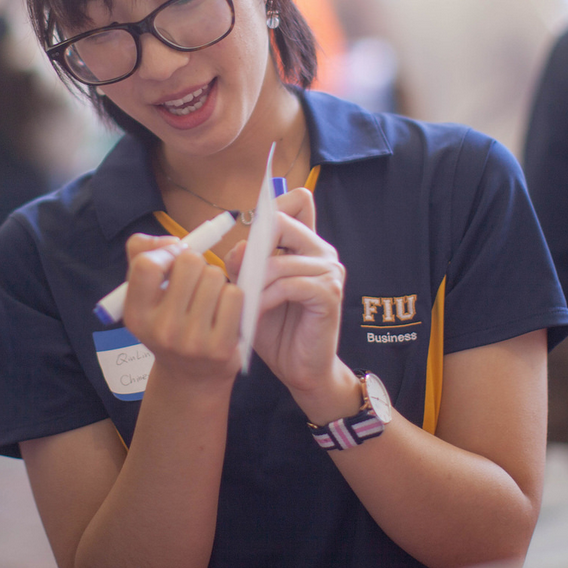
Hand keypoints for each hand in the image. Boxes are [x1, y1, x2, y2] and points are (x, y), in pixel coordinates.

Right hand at [121, 234, 243, 385]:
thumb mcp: (144, 293)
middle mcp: (161, 330)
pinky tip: (224, 312)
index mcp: (136, 314)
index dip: (165, 253)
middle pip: (189, 263)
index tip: (173, 261)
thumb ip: (143, 251)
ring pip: (215, 276)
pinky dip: (233, 297)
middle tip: (194, 283)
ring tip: (209, 300)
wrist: (190, 376)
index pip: (147, 264)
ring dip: (216, 281)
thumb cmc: (168, 322)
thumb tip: (173, 242)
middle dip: (196, 264)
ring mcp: (192, 341)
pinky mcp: (221, 348)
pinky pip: (235, 296)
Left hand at [224, 188, 346, 399]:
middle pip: (283, 220)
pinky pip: (288, 285)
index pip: (297, 200)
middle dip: (252, 246)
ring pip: (277, 261)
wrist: (299, 366)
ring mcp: (329, 270)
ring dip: (252, 283)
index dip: (269, 208)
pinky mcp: (329, 293)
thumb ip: (244, 262)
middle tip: (238, 274)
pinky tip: (255, 313)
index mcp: (304, 243)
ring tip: (240, 302)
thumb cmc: (275, 326)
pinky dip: (265, 299)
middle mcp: (320, 250)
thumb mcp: (251, 288)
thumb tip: (239, 246)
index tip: (247, 237)